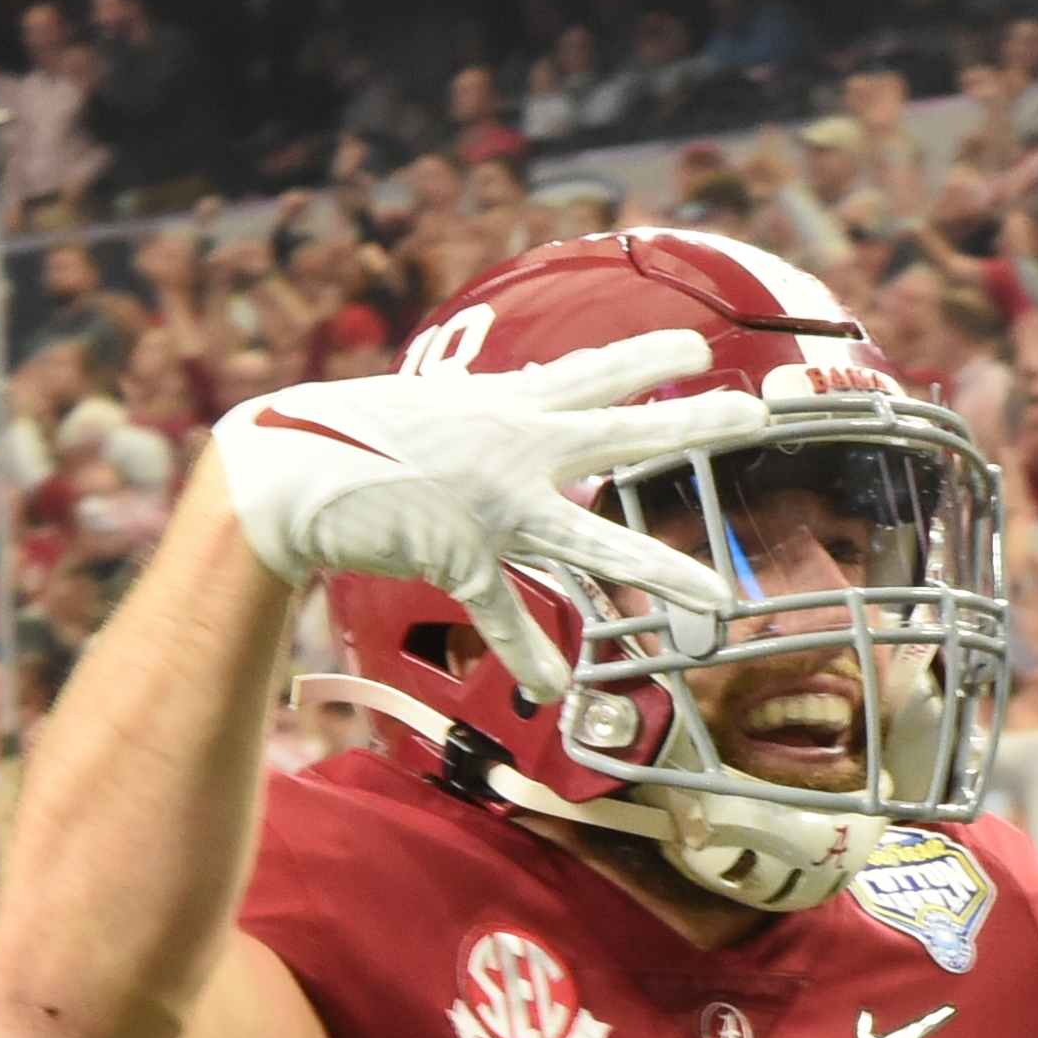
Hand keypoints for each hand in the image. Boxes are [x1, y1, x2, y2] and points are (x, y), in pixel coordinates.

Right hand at [210, 330, 766, 703]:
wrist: (282, 469)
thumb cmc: (338, 430)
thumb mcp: (422, 406)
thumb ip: (476, 413)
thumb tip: (506, 397)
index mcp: (500, 404)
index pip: (590, 371)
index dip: (647, 357)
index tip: (698, 349)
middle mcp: (512, 447)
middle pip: (622, 432)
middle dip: (694, 420)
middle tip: (755, 412)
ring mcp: (494, 505)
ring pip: (591, 543)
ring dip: (657, 570)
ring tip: (716, 597)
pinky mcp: (463, 555)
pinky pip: (506, 615)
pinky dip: (527, 653)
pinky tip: (555, 688)